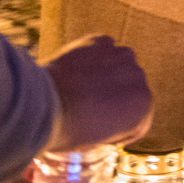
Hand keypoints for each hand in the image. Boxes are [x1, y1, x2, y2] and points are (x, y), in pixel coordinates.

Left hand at [43, 35, 152, 152]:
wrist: (41, 106)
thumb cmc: (67, 129)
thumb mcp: (97, 140)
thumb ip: (112, 126)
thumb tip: (106, 121)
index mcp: (143, 106)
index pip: (139, 117)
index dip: (121, 124)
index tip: (107, 126)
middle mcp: (138, 78)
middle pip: (131, 88)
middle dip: (115, 95)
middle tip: (91, 105)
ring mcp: (121, 57)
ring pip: (120, 64)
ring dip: (108, 72)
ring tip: (83, 85)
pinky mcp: (100, 43)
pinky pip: (103, 48)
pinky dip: (94, 55)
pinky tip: (78, 69)